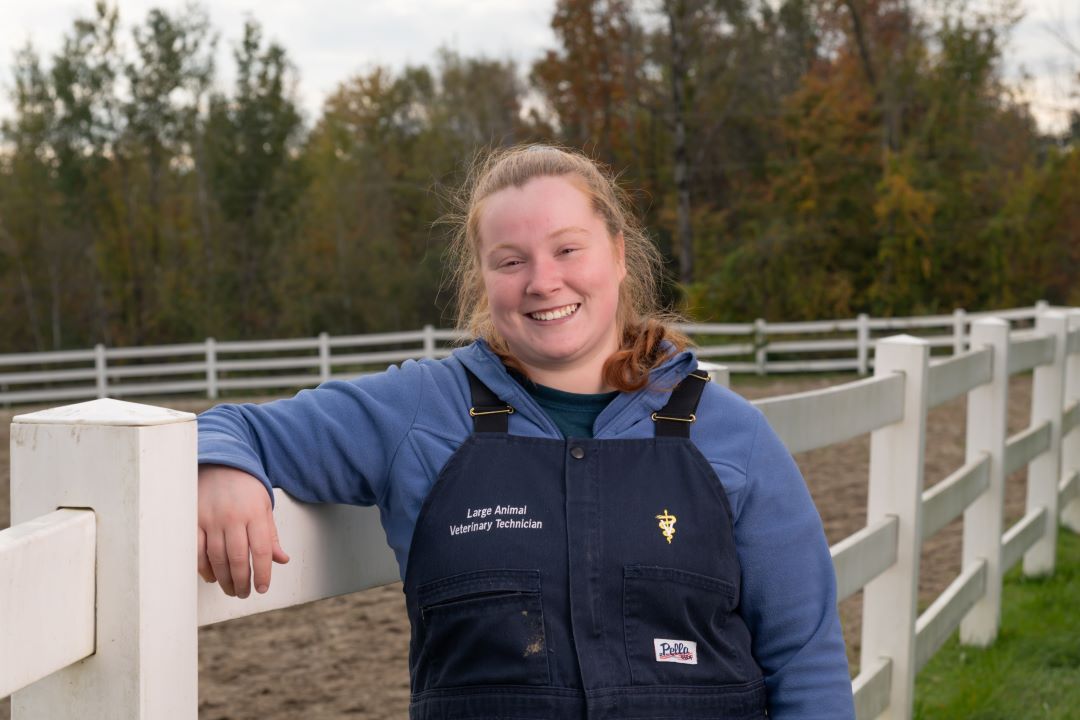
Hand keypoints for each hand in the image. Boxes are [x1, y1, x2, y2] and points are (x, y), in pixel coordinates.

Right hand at [197, 464, 289, 597]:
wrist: (222, 464)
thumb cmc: (247, 488)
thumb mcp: (265, 507)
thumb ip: (271, 535)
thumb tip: (282, 560)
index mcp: (255, 513)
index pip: (261, 550)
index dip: (262, 573)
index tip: (262, 588)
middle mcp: (233, 517)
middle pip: (237, 558)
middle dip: (242, 581)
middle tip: (245, 593)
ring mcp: (211, 519)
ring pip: (217, 558)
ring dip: (224, 579)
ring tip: (232, 589)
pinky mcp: (194, 520)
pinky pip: (197, 550)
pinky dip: (204, 568)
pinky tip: (212, 577)